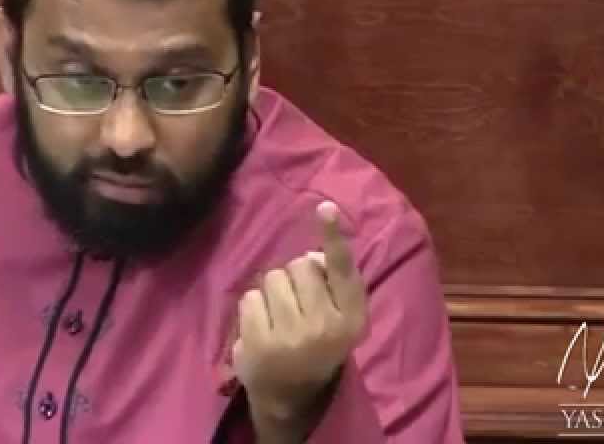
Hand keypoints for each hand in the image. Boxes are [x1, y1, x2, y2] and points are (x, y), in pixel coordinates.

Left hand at [232, 200, 367, 426]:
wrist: (290, 395)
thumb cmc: (316, 345)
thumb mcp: (338, 319)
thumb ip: (333, 285)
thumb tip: (311, 254)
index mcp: (353, 318)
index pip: (343, 269)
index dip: (333, 236)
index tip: (325, 206)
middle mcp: (327, 325)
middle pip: (299, 266)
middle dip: (294, 277)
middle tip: (296, 305)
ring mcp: (293, 336)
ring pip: (273, 278)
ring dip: (272, 292)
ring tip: (279, 317)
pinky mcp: (261, 343)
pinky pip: (250, 297)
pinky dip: (253, 308)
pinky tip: (262, 328)